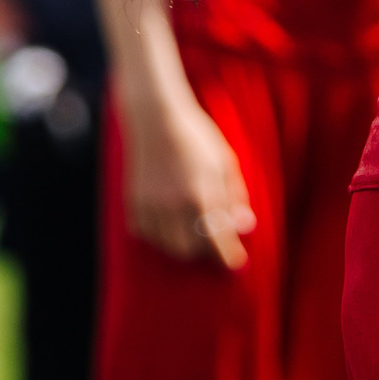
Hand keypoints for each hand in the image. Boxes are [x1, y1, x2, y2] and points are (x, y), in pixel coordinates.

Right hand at [120, 92, 253, 268]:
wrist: (156, 116)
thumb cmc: (196, 136)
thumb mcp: (225, 162)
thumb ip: (235, 197)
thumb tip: (245, 227)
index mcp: (200, 194)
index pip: (217, 241)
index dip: (228, 257)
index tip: (236, 262)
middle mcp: (173, 204)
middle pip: (189, 250)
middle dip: (204, 252)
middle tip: (213, 243)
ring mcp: (150, 203)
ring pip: (166, 244)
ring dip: (182, 245)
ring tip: (192, 233)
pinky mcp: (133, 200)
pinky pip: (145, 233)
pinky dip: (158, 235)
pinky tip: (168, 224)